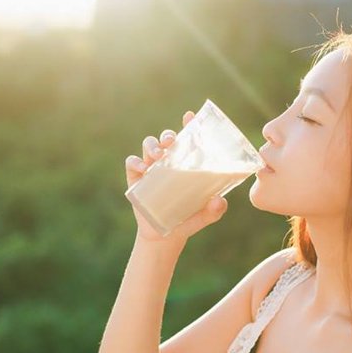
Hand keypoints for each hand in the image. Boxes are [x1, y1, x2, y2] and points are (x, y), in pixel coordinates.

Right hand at [125, 110, 227, 243]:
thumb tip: (220, 201)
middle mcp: (168, 162)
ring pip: (148, 145)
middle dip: (168, 136)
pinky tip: (143, 169)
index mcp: (186, 163)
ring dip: (152, 146)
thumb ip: (214, 210)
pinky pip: (131, 162)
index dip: (188, 124)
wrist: (164, 236)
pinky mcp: (135, 179)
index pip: (187, 138)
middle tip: (172, 142)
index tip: (189, 116)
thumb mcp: (204, 216)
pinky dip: (135, 162)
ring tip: (158, 157)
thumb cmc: (187, 220)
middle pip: (166, 139)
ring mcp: (150, 168)